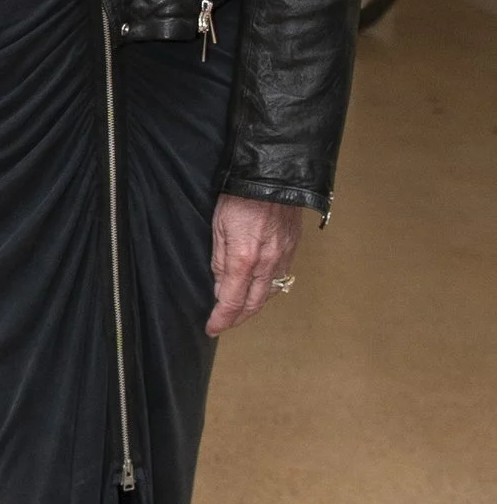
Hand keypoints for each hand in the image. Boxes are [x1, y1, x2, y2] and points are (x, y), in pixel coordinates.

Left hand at [209, 195, 302, 335]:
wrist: (272, 176)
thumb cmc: (239, 197)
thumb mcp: (218, 227)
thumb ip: (218, 260)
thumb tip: (220, 286)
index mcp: (244, 259)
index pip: (232, 301)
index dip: (221, 319)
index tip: (212, 328)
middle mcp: (267, 263)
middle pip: (254, 304)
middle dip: (238, 318)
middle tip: (224, 324)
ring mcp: (283, 257)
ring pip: (270, 293)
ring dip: (254, 306)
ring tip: (239, 310)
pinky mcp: (292, 249)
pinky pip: (281, 277)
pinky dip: (267, 289)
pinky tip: (258, 288)